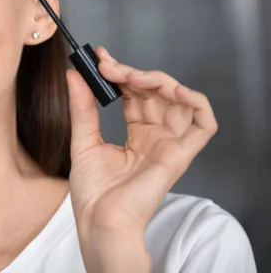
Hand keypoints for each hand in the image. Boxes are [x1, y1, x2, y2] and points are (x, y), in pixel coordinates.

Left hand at [67, 46, 217, 271]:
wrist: (99, 221)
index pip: (135, 93)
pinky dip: (195, 101)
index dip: (121, 72)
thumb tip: (74, 75)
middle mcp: (156, 136)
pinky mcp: (181, 154)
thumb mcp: (83, 141)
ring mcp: (169, 144)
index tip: (100, 57)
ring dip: (158, 80)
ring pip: (179, 99)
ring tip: (131, 76)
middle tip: (108, 66)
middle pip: (155, 92)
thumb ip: (82, 107)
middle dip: (132, 72)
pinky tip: (173, 90)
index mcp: (136, 134)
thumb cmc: (94, 193)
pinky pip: (204, 123)